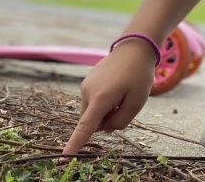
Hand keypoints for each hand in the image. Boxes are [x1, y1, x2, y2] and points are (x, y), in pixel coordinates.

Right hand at [63, 40, 155, 155]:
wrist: (135, 47)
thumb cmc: (139, 74)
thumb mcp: (137, 101)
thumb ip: (121, 121)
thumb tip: (105, 127)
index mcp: (100, 98)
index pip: (85, 127)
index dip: (75, 144)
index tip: (64, 157)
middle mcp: (88, 91)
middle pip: (91, 121)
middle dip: (105, 120)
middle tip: (123, 104)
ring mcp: (86, 84)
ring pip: (91, 111)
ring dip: (104, 110)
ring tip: (120, 92)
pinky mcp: (87, 80)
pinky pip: (92, 100)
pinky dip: (102, 101)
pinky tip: (115, 85)